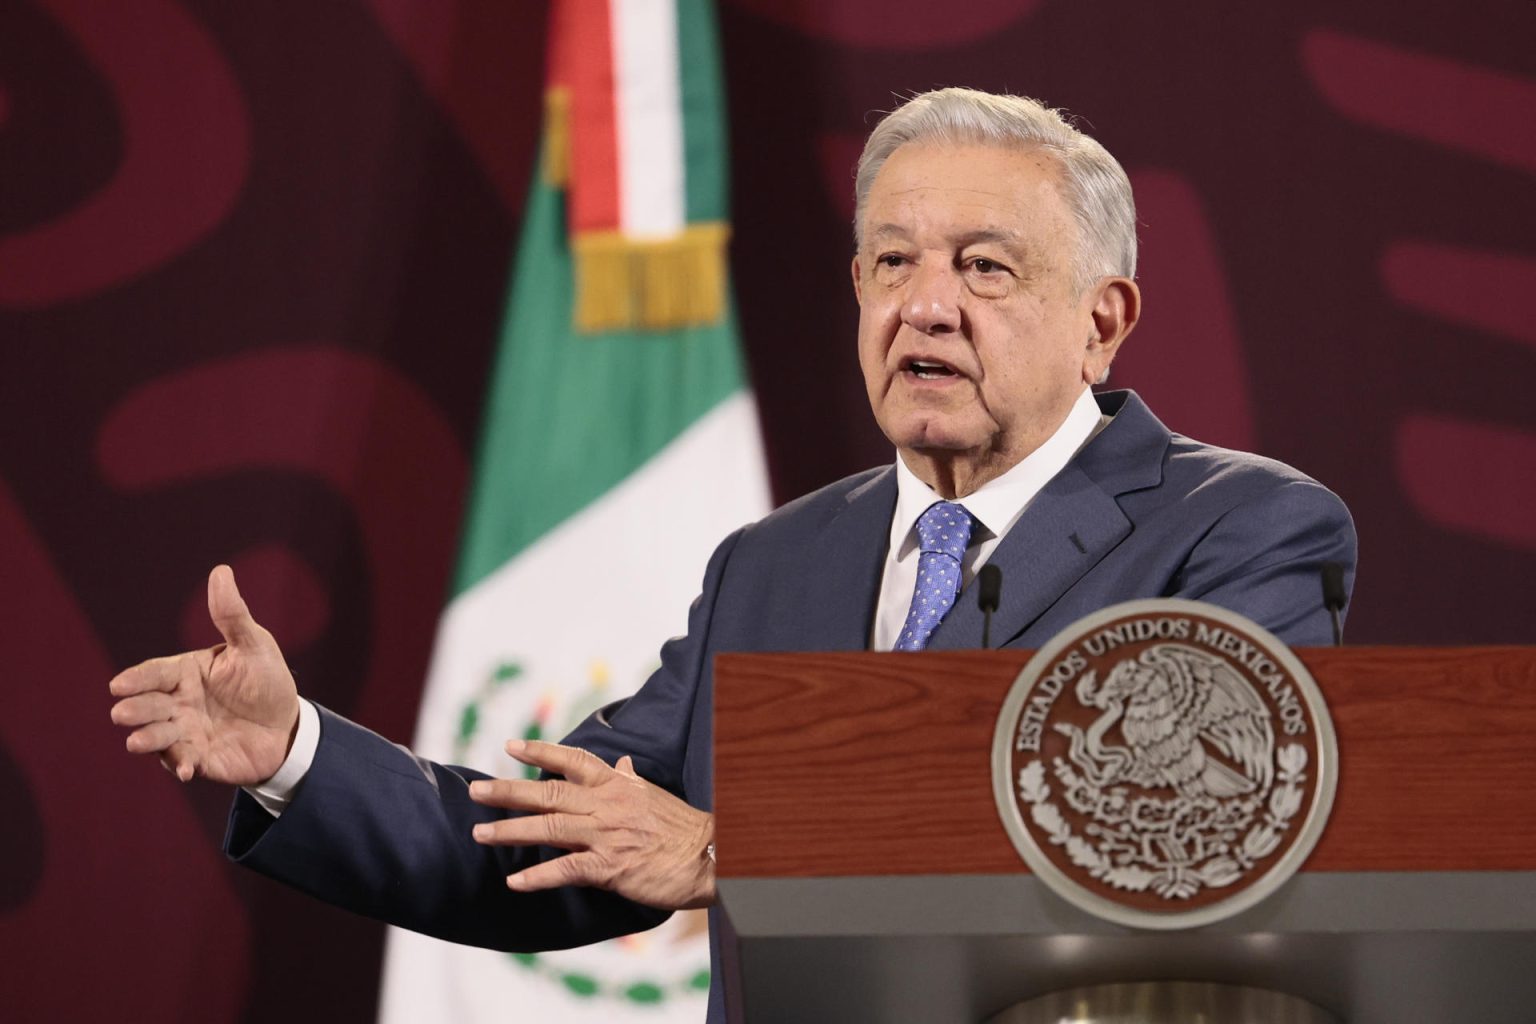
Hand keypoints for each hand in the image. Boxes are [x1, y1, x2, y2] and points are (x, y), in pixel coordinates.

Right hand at [108, 565, 299, 784]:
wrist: (288, 726)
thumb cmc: (266, 680)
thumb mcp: (254, 645)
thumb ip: (232, 616)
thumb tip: (221, 571)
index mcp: (186, 673)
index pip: (155, 673)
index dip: (137, 679)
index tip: (118, 684)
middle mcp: (178, 703)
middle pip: (149, 705)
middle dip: (135, 708)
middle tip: (122, 713)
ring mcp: (185, 732)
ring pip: (158, 735)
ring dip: (148, 738)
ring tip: (137, 742)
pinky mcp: (198, 758)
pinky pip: (183, 762)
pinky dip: (181, 766)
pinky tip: (185, 770)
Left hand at [468, 740, 715, 911]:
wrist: (712, 856)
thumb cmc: (685, 828)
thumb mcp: (656, 795)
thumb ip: (632, 780)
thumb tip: (624, 763)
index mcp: (618, 785)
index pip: (573, 762)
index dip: (540, 753)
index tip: (511, 746)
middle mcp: (607, 805)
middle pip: (549, 794)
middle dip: (508, 791)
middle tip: (476, 790)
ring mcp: (607, 836)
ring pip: (549, 828)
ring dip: (510, 830)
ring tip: (480, 832)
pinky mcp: (610, 867)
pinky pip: (566, 869)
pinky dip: (538, 875)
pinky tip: (514, 881)